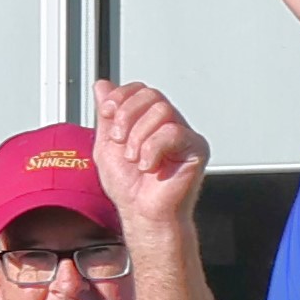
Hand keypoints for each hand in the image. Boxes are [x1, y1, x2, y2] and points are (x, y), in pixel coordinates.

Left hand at [88, 74, 208, 244]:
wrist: (142, 212)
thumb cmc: (129, 186)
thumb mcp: (107, 145)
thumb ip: (106, 116)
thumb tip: (103, 86)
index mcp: (148, 121)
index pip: (140, 90)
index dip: (121, 97)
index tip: (107, 113)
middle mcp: (169, 124)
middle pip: (151, 95)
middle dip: (127, 116)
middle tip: (119, 141)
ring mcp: (184, 135)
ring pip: (162, 111)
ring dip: (138, 137)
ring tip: (135, 159)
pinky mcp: (196, 148)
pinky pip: (174, 132)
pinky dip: (153, 149)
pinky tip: (149, 166)